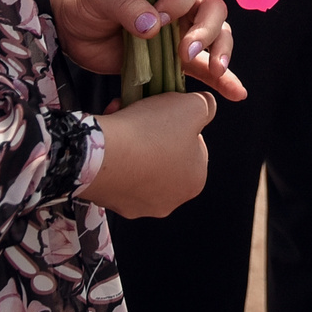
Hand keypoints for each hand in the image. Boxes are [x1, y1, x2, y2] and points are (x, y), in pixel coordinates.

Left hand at [43, 0, 243, 99]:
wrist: (69, 24)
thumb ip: (126, 5)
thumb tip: (153, 25)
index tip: (159, 16)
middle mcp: (180, 2)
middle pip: (213, 8)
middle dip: (207, 30)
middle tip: (185, 51)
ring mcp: (179, 31)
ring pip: (216, 35)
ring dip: (220, 51)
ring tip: (214, 70)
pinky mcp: (174, 59)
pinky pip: (204, 68)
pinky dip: (222, 80)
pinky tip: (235, 93)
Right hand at [80, 92, 217, 219]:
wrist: (103, 154)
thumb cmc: (154, 131)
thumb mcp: (193, 106)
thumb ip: (207, 106)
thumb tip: (207, 106)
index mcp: (195, 181)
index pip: (194, 146)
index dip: (179, 123)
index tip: (165, 113)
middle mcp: (170, 200)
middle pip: (165, 156)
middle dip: (154, 134)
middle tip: (142, 115)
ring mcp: (138, 205)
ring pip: (140, 164)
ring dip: (133, 144)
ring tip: (122, 121)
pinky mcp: (111, 202)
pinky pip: (117, 172)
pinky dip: (114, 155)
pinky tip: (108, 139)